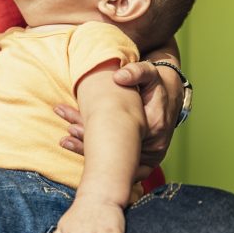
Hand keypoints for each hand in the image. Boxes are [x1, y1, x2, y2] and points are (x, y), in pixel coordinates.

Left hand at [53, 61, 180, 178]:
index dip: (94, 133)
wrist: (169, 95)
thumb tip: (119, 76)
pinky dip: (95, 154)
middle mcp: (151, 147)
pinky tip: (73, 145)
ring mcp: (146, 154)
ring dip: (86, 149)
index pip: (121, 136)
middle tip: (65, 134)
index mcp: (154, 127)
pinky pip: (117, 160)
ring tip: (64, 140)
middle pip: (115, 151)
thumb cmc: (155, 84)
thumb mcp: (149, 73)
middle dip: (86, 144)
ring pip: (114, 158)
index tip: (72, 125)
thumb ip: (137, 72)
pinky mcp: (140, 157)